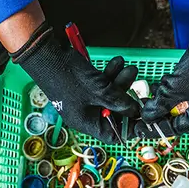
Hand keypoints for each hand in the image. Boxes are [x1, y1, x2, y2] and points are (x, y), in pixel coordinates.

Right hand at [13, 22, 139, 143]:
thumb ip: (119, 101)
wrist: (46, 53)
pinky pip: (101, 84)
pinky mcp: (84, 85)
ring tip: (129, 68)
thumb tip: (135, 111)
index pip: (112, 134)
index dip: (129, 127)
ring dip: (120, 81)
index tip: (142, 117)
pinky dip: (110, 75)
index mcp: (86, 122)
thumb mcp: (99, 90)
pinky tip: (117, 62)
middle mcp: (85, 113)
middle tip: (138, 86)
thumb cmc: (68, 75)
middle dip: (126, 96)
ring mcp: (84, 98)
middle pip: (113, 111)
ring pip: (109, 95)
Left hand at [138, 18, 188, 135]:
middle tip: (145, 109)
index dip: (159, 128)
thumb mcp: (176, 89)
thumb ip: (160, 104)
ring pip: (176, 102)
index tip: (144, 127)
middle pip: (176, 115)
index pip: (178, 128)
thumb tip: (147, 116)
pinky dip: (169, 88)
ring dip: (163, 97)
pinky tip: (162, 83)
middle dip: (160, 110)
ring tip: (153, 92)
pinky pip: (179, 90)